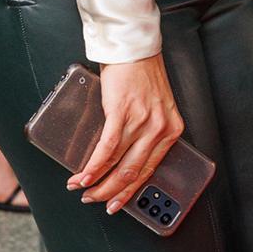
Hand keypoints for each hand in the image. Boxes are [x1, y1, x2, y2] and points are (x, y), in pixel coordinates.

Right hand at [66, 54, 183, 213]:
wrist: (134, 48)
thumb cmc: (143, 74)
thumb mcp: (156, 107)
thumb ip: (147, 132)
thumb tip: (124, 160)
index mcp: (171, 129)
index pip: (149, 169)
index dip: (130, 191)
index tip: (117, 203)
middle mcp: (160, 128)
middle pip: (133, 172)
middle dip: (110, 192)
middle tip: (95, 200)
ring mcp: (142, 121)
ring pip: (118, 164)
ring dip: (96, 181)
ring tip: (81, 189)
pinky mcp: (122, 112)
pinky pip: (106, 148)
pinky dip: (93, 166)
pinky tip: (82, 175)